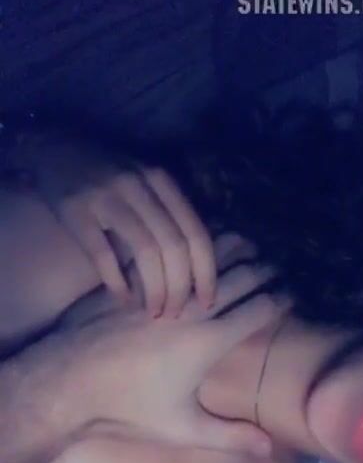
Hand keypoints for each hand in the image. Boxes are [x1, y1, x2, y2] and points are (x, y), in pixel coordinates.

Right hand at [9, 128, 215, 315]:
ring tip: (153, 312)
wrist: (54, 148)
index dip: (206, 273)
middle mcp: (139, 185)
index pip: (196, 233)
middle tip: (174, 314)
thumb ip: (170, 214)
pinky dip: (117, 283)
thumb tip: (196, 268)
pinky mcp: (75, 210)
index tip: (207, 302)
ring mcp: (106, 196)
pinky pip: (103, 255)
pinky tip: (124, 300)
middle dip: (179, 288)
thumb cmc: (109, 175)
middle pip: (174, 246)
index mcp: (162, 180)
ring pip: (145, 252)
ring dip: (154, 290)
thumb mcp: (146, 183)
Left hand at [68, 264, 278, 455]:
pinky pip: (172, 253)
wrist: (67, 383)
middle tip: (276, 271)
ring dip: (234, 251)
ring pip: (209, 256)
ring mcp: (162, 289)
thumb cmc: (127, 409)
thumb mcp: (181, 429)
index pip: (261, 309)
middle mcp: (192, 308)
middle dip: (265, 271)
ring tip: (248, 250)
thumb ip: (229, 435)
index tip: (290, 297)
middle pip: (242, 276)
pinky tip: (196, 249)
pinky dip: (192, 248)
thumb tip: (269, 448)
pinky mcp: (136, 280)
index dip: (281, 300)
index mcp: (209, 341)